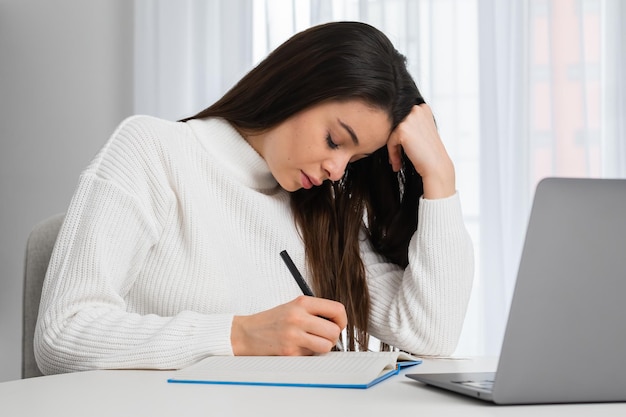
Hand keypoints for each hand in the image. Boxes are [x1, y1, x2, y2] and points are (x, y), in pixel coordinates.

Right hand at [231, 296, 346, 355]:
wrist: (246, 333)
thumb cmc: (271, 321)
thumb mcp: (293, 307)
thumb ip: (314, 311)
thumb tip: (338, 322)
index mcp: (302, 302)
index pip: (336, 309)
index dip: (342, 320)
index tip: (339, 324)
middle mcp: (298, 317)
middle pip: (334, 330)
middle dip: (333, 337)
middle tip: (324, 337)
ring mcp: (294, 335)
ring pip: (327, 345)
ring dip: (323, 347)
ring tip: (313, 344)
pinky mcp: (289, 352)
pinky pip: (312, 356)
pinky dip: (309, 355)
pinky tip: (299, 348)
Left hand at [387, 104, 455, 198]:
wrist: (436, 166)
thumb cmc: (430, 152)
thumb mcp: (423, 130)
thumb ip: (412, 124)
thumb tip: (393, 124)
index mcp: (423, 107)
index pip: (403, 119)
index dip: (402, 136)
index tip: (403, 149)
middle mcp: (417, 109)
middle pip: (396, 125)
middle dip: (396, 142)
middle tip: (398, 157)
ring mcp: (410, 118)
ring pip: (391, 133)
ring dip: (393, 149)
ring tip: (397, 161)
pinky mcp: (402, 129)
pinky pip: (390, 141)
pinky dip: (392, 154)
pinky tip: (398, 163)